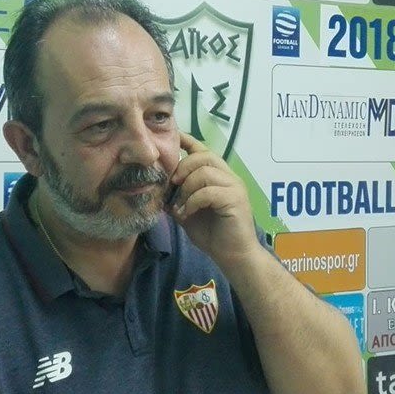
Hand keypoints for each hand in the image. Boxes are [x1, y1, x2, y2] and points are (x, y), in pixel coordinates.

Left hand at [168, 132, 262, 271]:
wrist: (233, 256)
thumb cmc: (213, 235)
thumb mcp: (188, 213)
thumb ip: (177, 198)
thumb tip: (158, 189)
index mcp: (218, 176)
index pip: (204, 150)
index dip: (188, 141)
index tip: (173, 137)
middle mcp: (229, 177)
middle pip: (204, 156)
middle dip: (183, 167)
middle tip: (173, 185)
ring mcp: (234, 187)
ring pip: (205, 171)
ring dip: (187, 188)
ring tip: (180, 205)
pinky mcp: (236, 199)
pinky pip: (209, 191)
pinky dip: (193, 201)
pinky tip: (187, 214)